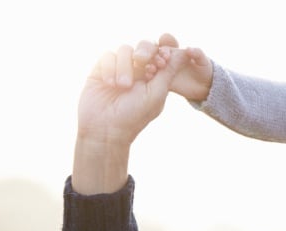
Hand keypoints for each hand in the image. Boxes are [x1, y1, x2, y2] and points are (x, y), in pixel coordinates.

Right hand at [72, 43, 182, 193]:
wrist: (105, 129)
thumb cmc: (135, 115)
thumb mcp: (156, 94)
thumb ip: (168, 72)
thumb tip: (183, 54)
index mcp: (154, 76)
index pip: (160, 53)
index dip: (160, 54)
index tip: (159, 63)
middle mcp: (137, 70)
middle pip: (144, 46)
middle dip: (144, 52)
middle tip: (142, 63)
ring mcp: (119, 69)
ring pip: (125, 49)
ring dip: (125, 66)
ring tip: (123, 85)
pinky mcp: (102, 70)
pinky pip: (107, 56)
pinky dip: (110, 67)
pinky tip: (110, 84)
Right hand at [135, 33, 212, 100]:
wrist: (204, 86)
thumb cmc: (204, 70)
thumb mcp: (204, 61)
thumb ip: (197, 53)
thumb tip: (189, 49)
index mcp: (175, 51)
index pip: (165, 46)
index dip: (164, 49)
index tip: (167, 56)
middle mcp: (166, 59)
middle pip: (153, 53)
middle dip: (152, 55)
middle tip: (158, 63)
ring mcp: (162, 70)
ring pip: (150, 65)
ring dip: (148, 66)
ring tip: (151, 70)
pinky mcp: (161, 81)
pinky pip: (152, 77)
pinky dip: (148, 76)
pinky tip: (149, 78)